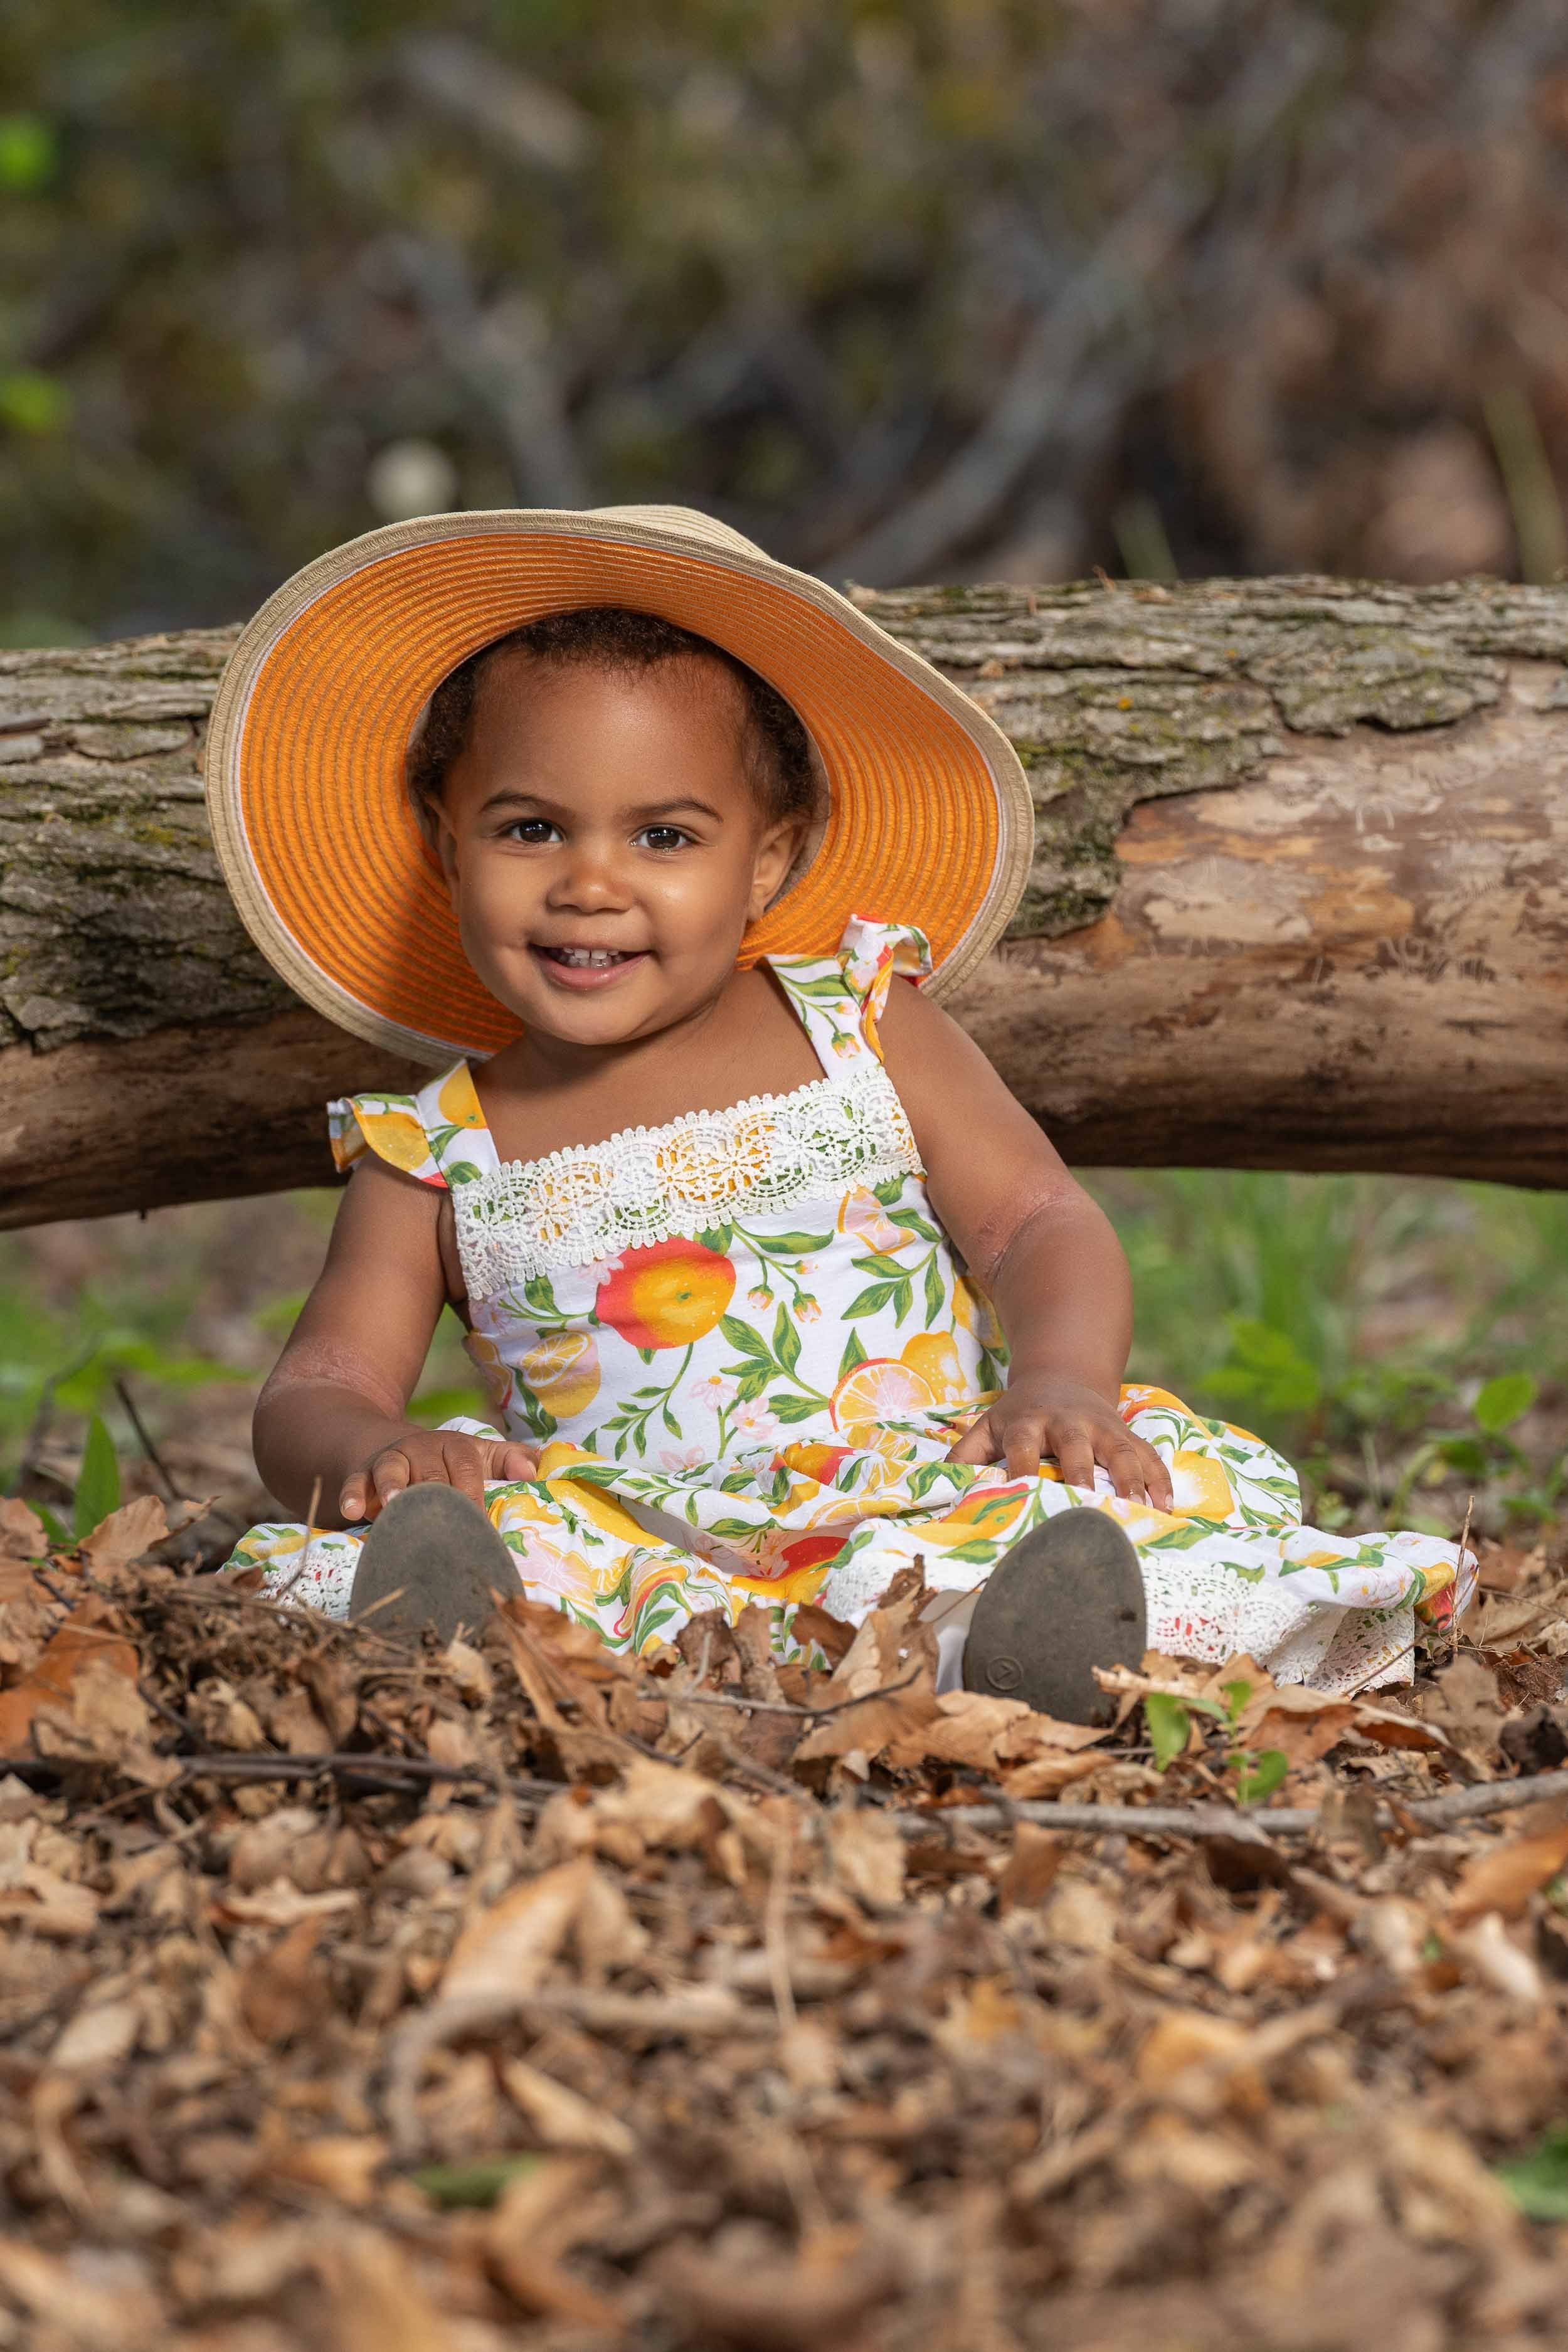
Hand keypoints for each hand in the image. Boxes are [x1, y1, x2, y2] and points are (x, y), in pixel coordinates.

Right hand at [340, 1428, 538, 1521]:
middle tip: (441, 1522)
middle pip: (430, 1473)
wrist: (403, 1450)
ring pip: (391, 1470)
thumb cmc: (453, 1464)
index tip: (479, 1523)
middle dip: (435, 1496)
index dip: (473, 1494)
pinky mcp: (363, 1474)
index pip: (468, 1469)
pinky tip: (350, 1512)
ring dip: (391, 1487)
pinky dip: (351, 1495)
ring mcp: (391, 1460)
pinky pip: (355, 1482)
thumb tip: (535, 1470)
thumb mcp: (484, 1457)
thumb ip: (512, 1460)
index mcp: (457, 1446)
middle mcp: (422, 1448)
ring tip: (391, 1506)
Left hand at [946, 1374, 1172, 1506]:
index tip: (1023, 1496)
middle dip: (1082, 1475)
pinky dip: (1159, 1479)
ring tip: (1141, 1511)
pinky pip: (1148, 1454)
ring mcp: (1103, 1427)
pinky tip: (1165, 1507)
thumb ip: (964, 1455)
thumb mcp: (987, 1425)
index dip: (1022, 1470)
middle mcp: (1068, 1422)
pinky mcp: (1127, 1433)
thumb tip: (941, 1488)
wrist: (1062, 1376)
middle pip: (1077, 1447)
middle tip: (1088, 1507)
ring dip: (1131, 1480)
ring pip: (1121, 1451)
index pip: (1022, 1446)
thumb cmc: (1020, 1414)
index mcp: (1028, 1422)